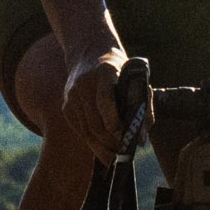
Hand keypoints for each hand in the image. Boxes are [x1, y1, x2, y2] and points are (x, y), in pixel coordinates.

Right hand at [64, 41, 130, 163]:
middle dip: (110, 142)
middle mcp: (84, 84)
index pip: (105, 99)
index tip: (123, 136)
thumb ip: (143, 105)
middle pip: (95, 121)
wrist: (89, 52)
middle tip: (123, 155)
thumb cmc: (119, 68)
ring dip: (101, 147)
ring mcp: (72, 95)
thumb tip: (142, 140)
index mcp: (104, 72)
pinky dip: (92, 142)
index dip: (113, 121)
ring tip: (115, 157)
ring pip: (86, 129)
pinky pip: (79, 129)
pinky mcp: (66, 106)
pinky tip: (103, 150)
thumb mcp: (134, 78)